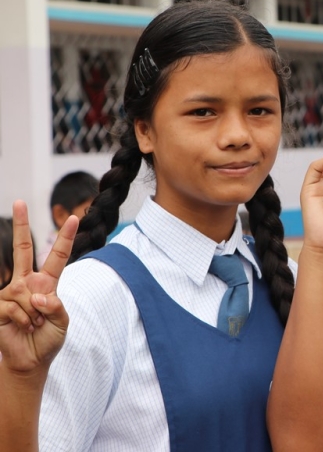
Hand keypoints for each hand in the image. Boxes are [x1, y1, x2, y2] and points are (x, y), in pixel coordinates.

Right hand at [0, 200, 76, 373]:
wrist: (30, 360)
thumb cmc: (48, 339)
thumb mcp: (63, 322)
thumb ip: (57, 307)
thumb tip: (38, 295)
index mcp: (47, 282)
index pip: (58, 256)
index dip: (64, 238)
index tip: (72, 217)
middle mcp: (27, 282)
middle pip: (23, 248)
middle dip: (20, 225)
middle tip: (18, 200)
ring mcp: (10, 292)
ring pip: (27, 293)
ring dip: (35, 314)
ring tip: (34, 325)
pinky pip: (15, 307)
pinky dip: (23, 320)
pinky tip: (23, 327)